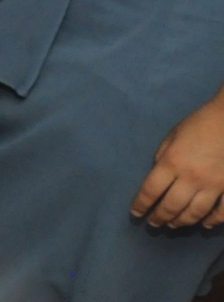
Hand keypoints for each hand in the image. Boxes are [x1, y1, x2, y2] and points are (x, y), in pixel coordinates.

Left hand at [134, 99, 223, 227]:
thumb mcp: (173, 136)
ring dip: (182, 222)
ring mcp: (213, 186)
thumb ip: (163, 155)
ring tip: (174, 225)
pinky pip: (222, 212)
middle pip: (171, 206)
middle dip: (160, 217)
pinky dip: (213, 221)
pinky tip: (205, 225)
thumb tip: (158, 173)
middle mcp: (190, 178)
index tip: (136, 213)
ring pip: (195, 213)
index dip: (141, 205)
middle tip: (154, 224)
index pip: (151, 190)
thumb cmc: (199, 124)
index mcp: (171, 162)